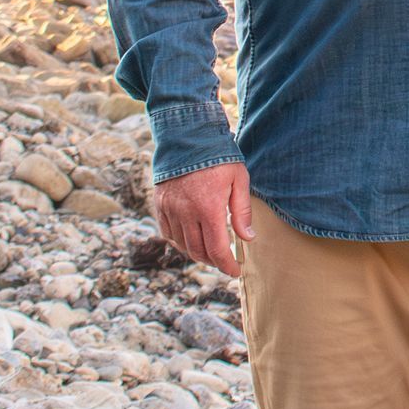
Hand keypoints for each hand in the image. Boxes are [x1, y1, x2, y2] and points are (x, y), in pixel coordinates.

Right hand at [153, 161, 252, 276]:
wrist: (187, 137)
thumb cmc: (218, 157)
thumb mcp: (238, 180)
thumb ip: (242, 212)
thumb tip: (248, 238)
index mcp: (208, 208)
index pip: (216, 249)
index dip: (226, 265)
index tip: (235, 271)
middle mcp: (186, 213)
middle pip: (198, 251)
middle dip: (213, 262)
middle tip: (225, 262)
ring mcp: (170, 210)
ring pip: (182, 245)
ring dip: (197, 253)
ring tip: (211, 252)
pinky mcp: (160, 205)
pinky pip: (168, 233)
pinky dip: (180, 242)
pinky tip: (191, 240)